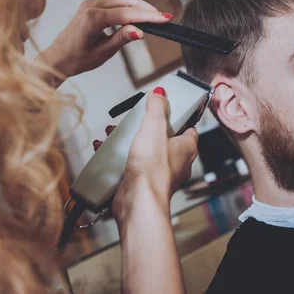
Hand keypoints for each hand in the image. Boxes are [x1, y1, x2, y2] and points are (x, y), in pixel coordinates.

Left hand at [40, 0, 172, 78]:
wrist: (57, 58)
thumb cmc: (76, 58)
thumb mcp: (103, 52)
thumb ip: (122, 39)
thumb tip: (140, 31)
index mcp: (93, 18)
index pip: (127, 14)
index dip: (148, 16)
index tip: (163, 18)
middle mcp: (91, 6)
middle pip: (126, 1)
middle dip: (147, 9)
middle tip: (163, 17)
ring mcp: (90, 4)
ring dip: (139, 7)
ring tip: (154, 17)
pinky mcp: (92, 6)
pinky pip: (115, 2)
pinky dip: (129, 7)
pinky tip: (138, 15)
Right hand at [111, 88, 198, 220]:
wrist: (138, 200)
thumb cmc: (152, 167)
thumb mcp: (154, 127)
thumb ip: (157, 108)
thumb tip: (160, 93)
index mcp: (187, 148)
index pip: (189, 128)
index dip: (178, 117)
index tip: (164, 108)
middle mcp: (176, 163)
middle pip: (162, 138)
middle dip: (145, 127)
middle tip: (133, 120)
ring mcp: (159, 174)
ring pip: (145, 151)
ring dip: (128, 140)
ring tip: (113, 131)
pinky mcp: (142, 183)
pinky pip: (131, 165)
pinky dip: (118, 156)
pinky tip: (104, 148)